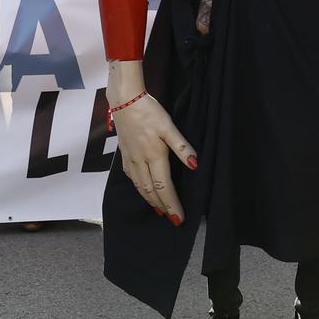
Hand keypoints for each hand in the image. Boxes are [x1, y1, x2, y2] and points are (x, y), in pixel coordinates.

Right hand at [109, 62, 193, 222]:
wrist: (124, 100)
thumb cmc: (149, 111)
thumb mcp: (169, 126)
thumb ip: (181, 147)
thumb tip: (194, 165)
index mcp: (154, 156)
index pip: (164, 187)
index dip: (172, 204)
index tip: (178, 218)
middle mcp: (141, 161)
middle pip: (151, 190)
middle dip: (162, 206)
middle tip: (170, 218)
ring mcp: (130, 158)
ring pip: (139, 186)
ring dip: (149, 200)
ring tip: (158, 209)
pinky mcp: (124, 153)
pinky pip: (131, 176)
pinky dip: (138, 187)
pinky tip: (141, 188)